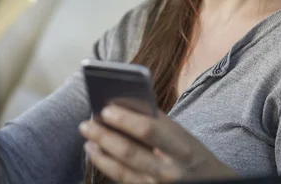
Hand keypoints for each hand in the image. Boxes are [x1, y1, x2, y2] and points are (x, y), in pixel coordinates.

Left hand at [79, 105, 237, 182]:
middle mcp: (169, 170)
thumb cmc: (194, 154)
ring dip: (100, 153)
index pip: (149, 130)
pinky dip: (106, 166)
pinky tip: (96, 154)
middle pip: (130, 152)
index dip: (125, 119)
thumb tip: (127, 105)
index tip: (106, 108)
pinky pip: (123, 180)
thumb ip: (159, 123)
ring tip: (87, 139)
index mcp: (181, 147)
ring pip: (121, 170)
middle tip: (86, 123)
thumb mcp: (184, 136)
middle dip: (104, 136)